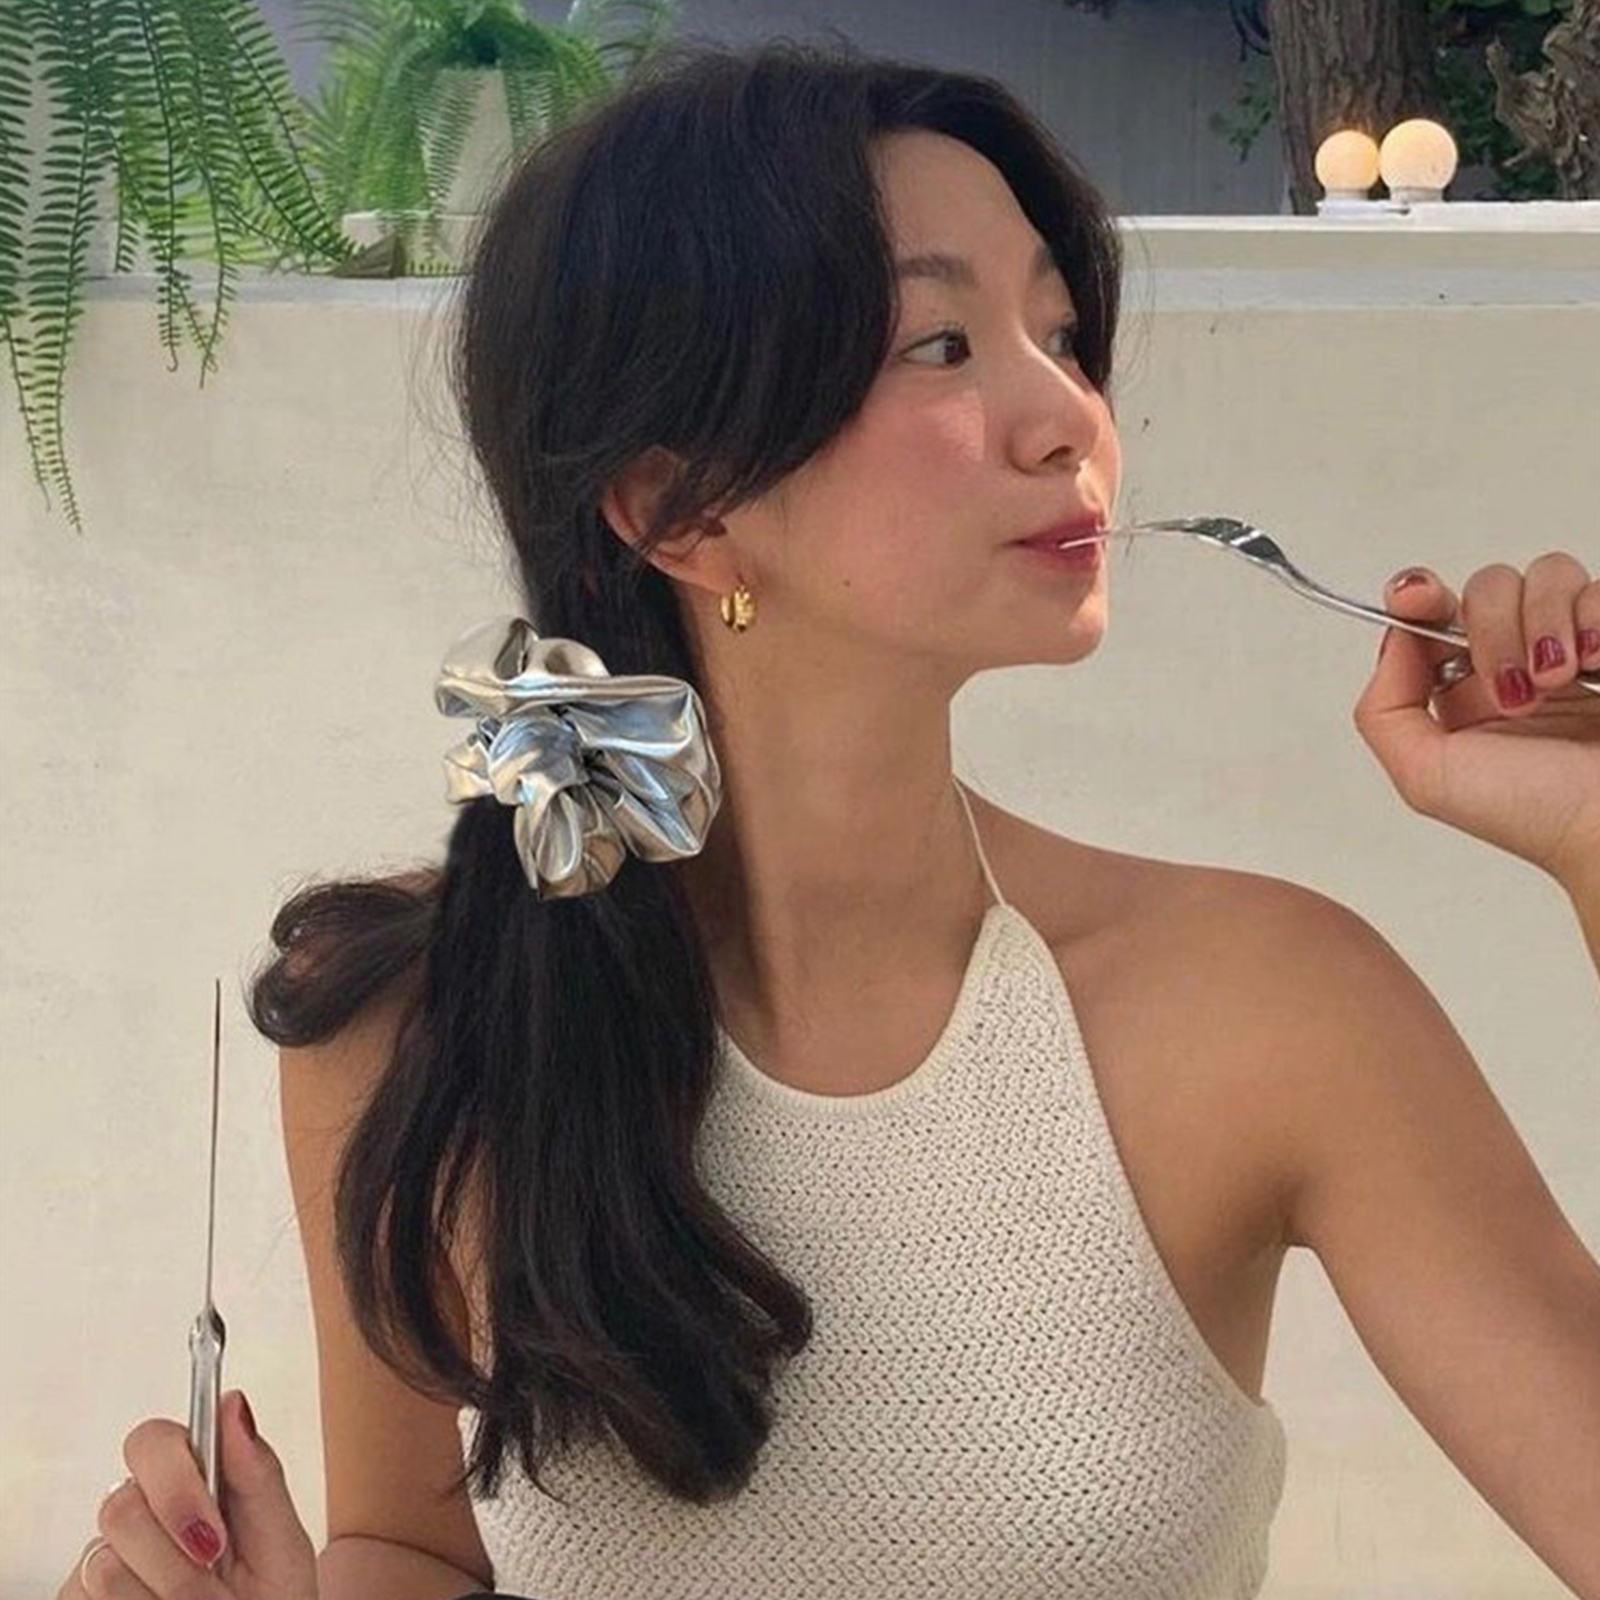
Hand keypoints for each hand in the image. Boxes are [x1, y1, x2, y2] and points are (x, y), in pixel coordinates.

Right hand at [57, 1390, 317, 1598]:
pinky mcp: (79, 1598)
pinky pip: (87, 1599)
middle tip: (211, 1572)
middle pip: (120, 1504)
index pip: (152, 1441)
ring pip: (105, 1563)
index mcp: (193, 1481)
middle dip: (172, 1551)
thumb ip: (258, 1476)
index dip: (175, 1481)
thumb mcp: (281, 1544)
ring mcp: (106, 1561)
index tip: (212, 1531)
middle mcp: (142, 1513)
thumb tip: (234, 1402)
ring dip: (166, 1593)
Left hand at [1352, 553, 1599, 890]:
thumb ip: (1386, 710)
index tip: (1418, 600)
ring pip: (1547, 576)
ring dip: (1547, 622)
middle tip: (1517, 689)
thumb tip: (1395, 639)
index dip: (1419, 596)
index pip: (1432, 614)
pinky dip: (1596, 619)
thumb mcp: (1426, 777)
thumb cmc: (1534, 814)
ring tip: (1562, 679)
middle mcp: (1512, 665)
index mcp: (1460, 693)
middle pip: (1488, 587)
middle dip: (1495, 629)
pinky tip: (1596, 664)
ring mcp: (1568, 649)